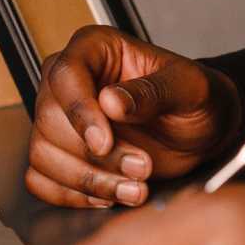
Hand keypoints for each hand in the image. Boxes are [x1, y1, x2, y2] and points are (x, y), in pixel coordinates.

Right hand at [26, 25, 240, 207]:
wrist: (201, 131)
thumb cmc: (195, 99)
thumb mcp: (189, 88)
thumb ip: (153, 91)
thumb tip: (111, 101)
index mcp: (95, 49)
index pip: (65, 75)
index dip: (80, 112)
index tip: (104, 143)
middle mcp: (69, 83)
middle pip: (50, 121)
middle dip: (95, 156)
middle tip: (141, 168)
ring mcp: (60, 120)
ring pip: (43, 155)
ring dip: (88, 180)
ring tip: (136, 187)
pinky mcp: (60, 155)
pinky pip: (43, 181)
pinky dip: (74, 195)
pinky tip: (111, 194)